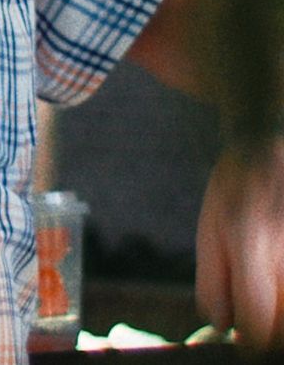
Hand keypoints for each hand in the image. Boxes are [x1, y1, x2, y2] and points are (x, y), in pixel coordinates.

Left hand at [195, 137, 283, 346]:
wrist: (272, 146)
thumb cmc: (236, 187)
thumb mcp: (209, 229)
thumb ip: (213, 281)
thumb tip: (221, 326)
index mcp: (251, 246)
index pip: (257, 324)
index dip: (249, 340)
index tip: (245, 336)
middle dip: (271, 329)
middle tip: (259, 314)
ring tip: (270, 287)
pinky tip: (281, 274)